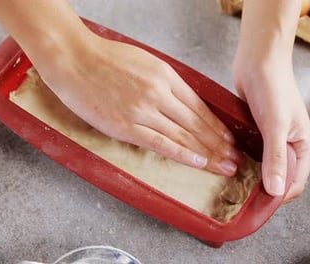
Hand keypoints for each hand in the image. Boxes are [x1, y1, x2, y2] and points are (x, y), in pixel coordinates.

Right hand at [37, 33, 241, 175]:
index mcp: (165, 76)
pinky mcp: (126, 126)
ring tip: (225, 165)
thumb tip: (180, 102)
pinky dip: (182, 154)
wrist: (73, 60)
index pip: (199, 106)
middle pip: (197, 123)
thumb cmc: (104, 59)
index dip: (216, 125)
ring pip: (184, 135)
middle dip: (219, 143)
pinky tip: (198, 162)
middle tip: (236, 158)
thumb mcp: (143, 62)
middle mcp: (159, 93)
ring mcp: (143, 110)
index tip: (229, 138)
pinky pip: (161, 143)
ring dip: (207, 153)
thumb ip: (163, 82)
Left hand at [233, 58, 309, 200]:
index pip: (295, 184)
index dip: (278, 197)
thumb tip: (275, 191)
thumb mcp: (276, 125)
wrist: (259, 59)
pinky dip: (243, 161)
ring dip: (251, 176)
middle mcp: (289, 146)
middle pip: (279, 178)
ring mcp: (272, 139)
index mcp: (303, 146)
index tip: (256, 204)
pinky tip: (228, 165)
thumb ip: (276, 158)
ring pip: (263, 167)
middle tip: (239, 196)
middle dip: (263, 189)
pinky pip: (251, 153)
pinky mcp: (257, 131)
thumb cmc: (273, 87)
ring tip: (231, 184)